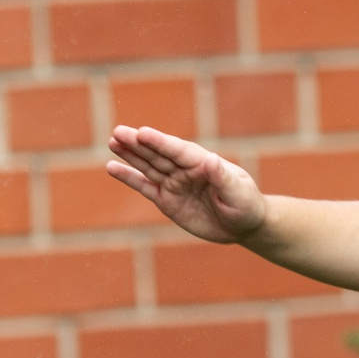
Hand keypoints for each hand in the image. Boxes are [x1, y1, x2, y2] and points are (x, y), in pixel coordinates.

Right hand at [104, 125, 266, 244]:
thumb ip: (223, 177)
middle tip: (118, 132)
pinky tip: (112, 167)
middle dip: (138, 144)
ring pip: (148, 166)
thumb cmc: (246, 205)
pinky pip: (145, 187)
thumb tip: (211, 159)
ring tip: (113, 141)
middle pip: (158, 154)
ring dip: (130, 155)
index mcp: (203, 163)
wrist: (243, 225)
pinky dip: (129, 177)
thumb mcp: (239, 193)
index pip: (178, 150)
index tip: (142, 132)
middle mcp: (185, 170)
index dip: (160, 142)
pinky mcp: (166, 200)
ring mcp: (174, 183)